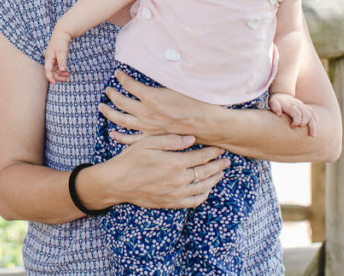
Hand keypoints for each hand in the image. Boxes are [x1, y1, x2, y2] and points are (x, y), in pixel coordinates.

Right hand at [43, 31, 71, 83]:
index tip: (55, 83)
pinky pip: (57, 66)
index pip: (47, 70)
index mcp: (49, 58)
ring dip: (60, 74)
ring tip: (68, 75)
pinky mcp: (56, 57)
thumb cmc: (61, 42)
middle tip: (66, 79)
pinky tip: (66, 71)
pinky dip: (61, 70)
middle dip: (58, 76)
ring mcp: (52, 58)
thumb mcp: (62, 51)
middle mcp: (49, 59)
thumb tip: (62, 69)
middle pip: (51, 71)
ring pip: (54, 70)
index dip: (50, 77)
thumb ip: (62, 61)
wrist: (62, 33)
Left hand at [97, 69, 210, 137]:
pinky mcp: (152, 138)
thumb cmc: (197, 102)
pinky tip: (112, 133)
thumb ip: (164, 75)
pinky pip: (131, 139)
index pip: (129, 84)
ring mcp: (148, 127)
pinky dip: (120, 136)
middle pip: (121, 102)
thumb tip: (157, 62)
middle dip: (112, 94)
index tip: (118, 73)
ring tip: (102, 107)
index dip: (122, 77)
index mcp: (150, 97)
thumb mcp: (179, 83)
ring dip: (110, 113)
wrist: (208, 124)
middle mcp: (145, 112)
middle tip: (107, 90)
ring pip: (122, 120)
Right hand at [99, 134, 229, 209]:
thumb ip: (171, 140)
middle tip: (227, 160)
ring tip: (220, 173)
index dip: (213, 152)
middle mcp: (179, 180)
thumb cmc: (130, 159)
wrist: (116, 182)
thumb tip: (191, 139)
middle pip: (206, 172)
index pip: (201, 157)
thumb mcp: (148, 143)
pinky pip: (194, 201)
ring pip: (203, 187)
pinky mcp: (171, 203)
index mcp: (174, 163)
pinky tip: (206, 189)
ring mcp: (176, 194)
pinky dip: (203, 195)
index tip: (220, 148)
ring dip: (214, 180)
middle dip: (218, 165)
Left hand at [269, 92, 317, 136]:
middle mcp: (298, 105)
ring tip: (312, 135)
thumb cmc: (276, 101)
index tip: (292, 126)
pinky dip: (315, 119)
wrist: (281, 95)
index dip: (297, 121)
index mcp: (290, 105)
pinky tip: (315, 127)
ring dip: (313, 125)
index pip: (297, 113)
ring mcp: (303, 106)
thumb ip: (275, 107)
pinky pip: (312, 112)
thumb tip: (279, 114)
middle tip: (300, 129)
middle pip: (306, 114)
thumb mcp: (273, 102)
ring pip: (311, 115)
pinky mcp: (305, 107)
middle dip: (305, 123)